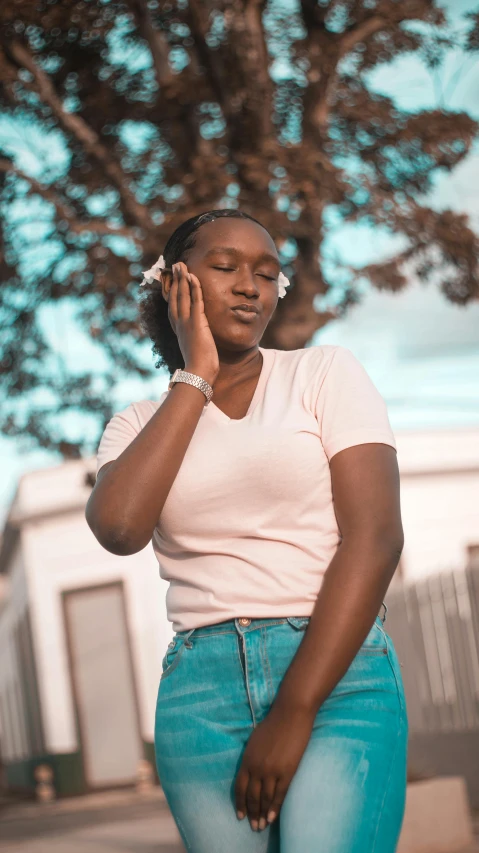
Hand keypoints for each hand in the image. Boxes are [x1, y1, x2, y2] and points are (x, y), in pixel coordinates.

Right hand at [163, 261, 219, 384]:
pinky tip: (193, 277)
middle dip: (175, 279)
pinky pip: (196, 300)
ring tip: (181, 265)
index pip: (173, 305)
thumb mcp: (194, 348)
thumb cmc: (199, 365)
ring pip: (182, 295)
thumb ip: (193, 338)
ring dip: (182, 278)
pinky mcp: (197, 322)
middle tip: (175, 265)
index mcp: (178, 329)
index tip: (173, 280)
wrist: (198, 373)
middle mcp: (179, 323)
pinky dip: (194, 287)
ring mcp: (187, 322)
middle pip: (174, 296)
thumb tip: (196, 338)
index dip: (172, 291)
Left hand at [234, 702, 314, 831]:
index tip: (240, 815)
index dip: (240, 803)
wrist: (290, 714)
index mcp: (247, 759)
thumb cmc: (273, 723)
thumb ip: (251, 756)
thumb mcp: (255, 740)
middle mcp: (256, 768)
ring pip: (264, 799)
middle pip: (251, 796)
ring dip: (262, 814)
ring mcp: (271, 771)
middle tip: (253, 826)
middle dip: (252, 813)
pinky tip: (272, 819)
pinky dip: (275, 808)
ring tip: (261, 826)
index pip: (239, 787)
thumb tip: (250, 769)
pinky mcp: (286, 772)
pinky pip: (279, 795)